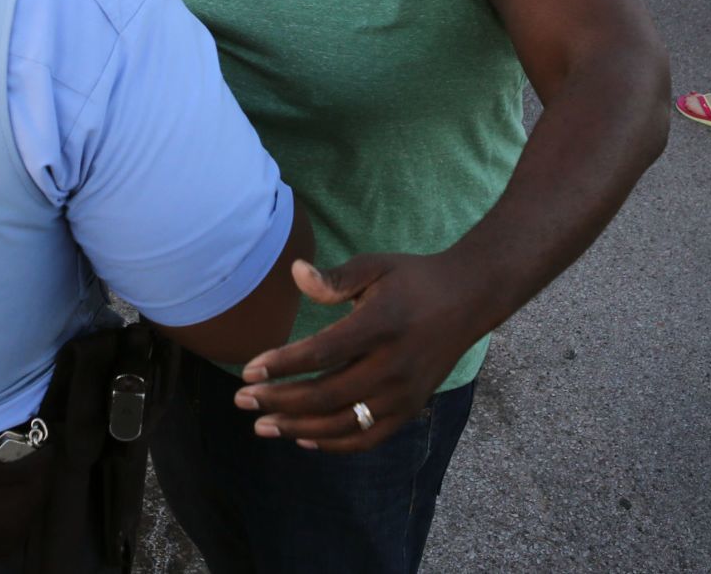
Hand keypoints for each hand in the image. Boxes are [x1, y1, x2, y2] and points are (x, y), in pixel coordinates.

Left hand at [232, 254, 480, 453]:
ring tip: (262, 425)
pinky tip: (303, 439)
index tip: (248, 371)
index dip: (282, 365)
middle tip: (242, 401)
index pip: (322, 353)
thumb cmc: (412, 279)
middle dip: (278, 401)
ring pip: (343, 424)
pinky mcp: (410, 409)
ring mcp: (403, 394)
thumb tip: (295, 272)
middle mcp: (392, 366)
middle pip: (326, 395)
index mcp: (380, 326)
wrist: (468, 300)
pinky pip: (367, 438)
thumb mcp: (375, 266)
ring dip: (298, 429)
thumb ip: (335, 277)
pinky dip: (334, 444)